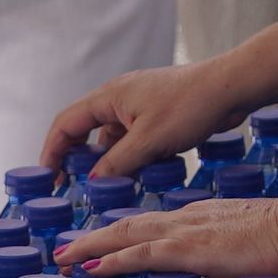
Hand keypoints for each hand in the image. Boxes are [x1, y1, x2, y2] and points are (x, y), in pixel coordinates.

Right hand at [40, 58, 255, 178]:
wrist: (231, 88)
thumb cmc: (190, 105)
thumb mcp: (149, 140)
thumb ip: (117, 163)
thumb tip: (92, 182)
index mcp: (109, 97)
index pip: (65, 124)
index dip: (51, 152)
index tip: (46, 178)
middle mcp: (119, 98)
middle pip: (86, 131)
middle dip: (77, 160)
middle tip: (72, 188)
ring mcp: (139, 106)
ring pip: (113, 139)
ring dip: (110, 162)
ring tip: (109, 189)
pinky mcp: (157, 115)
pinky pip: (134, 140)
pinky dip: (133, 158)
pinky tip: (141, 176)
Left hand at [54, 197, 277, 277]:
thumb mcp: (250, 242)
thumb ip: (231, 251)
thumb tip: (225, 264)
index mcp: (199, 217)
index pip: (150, 225)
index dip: (120, 235)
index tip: (98, 246)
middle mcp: (186, 219)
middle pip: (128, 226)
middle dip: (93, 240)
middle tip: (63, 253)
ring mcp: (186, 231)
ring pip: (126, 235)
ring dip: (91, 247)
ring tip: (64, 260)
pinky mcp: (190, 249)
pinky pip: (142, 254)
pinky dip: (114, 260)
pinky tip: (94, 268)